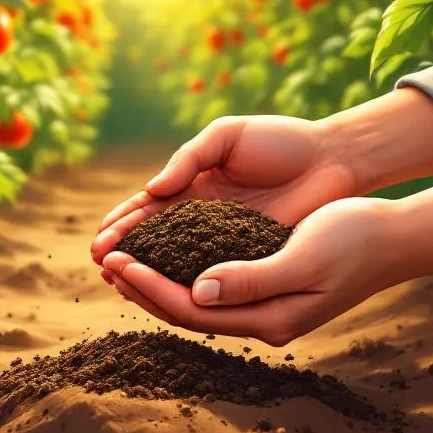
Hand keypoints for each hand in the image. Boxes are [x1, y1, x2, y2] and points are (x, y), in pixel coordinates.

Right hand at [91, 115, 359, 263]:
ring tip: (122, 284)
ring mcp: (227, 240)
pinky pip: (217, 275)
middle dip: (128, 252)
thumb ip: (189, 157)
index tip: (99, 241)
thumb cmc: (280, 140)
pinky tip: (171, 296)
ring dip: (151, 274)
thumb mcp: (227, 136)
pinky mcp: (253, 258)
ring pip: (180, 263)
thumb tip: (151, 189)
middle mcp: (205, 217)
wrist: (332, 158)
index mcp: (194, 184)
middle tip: (102, 267)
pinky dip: (191, 285)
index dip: (123, 224)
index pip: (149, 208)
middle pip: (157, 240)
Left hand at [99, 198, 400, 345]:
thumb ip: (251, 278)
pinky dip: (184, 273)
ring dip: (159, 283)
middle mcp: (264, 320)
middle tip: (105, 262)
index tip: (118, 261)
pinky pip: (215, 286)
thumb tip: (198, 291)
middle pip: (189, 312)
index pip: (193, 309)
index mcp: (270, 319)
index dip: (150, 287)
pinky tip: (167, 256)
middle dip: (144, 289)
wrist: (393, 237)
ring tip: (124, 263)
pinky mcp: (270, 287)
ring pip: (199, 301)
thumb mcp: (302, 258)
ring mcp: (267, 306)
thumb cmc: (354, 241)